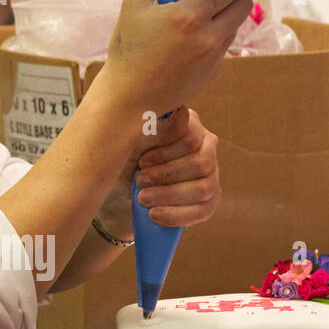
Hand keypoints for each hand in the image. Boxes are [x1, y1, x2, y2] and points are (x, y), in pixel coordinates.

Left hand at [98, 106, 220, 233]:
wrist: (117, 195)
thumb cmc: (125, 161)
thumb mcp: (132, 143)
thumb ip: (156, 128)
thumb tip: (182, 114)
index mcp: (190, 124)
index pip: (192, 137)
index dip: (166, 153)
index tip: (141, 162)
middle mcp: (206, 146)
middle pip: (201, 163)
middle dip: (167, 176)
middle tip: (139, 181)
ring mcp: (211, 173)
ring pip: (204, 188)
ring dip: (169, 195)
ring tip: (143, 199)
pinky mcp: (209, 200)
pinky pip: (203, 210)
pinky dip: (176, 215)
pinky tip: (155, 214)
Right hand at [102, 0, 252, 126]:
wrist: (130, 98)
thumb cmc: (128, 49)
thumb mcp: (133, 4)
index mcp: (190, 16)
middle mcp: (210, 36)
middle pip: (244, 3)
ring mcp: (215, 57)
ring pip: (236, 24)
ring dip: (225, 14)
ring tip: (201, 16)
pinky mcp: (214, 72)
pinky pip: (225, 45)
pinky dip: (216, 36)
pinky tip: (193, 39)